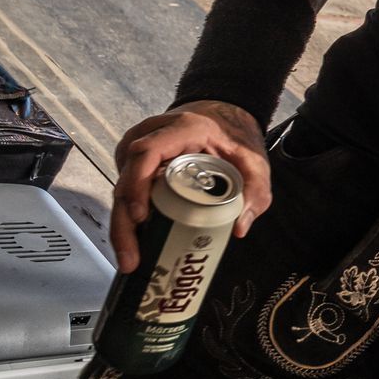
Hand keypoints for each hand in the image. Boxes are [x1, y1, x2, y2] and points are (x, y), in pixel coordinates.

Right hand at [110, 101, 269, 271]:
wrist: (223, 119)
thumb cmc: (234, 139)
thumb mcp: (254, 161)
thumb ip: (256, 191)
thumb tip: (240, 227)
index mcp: (182, 129)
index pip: (147, 152)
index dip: (137, 184)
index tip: (141, 216)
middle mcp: (152, 136)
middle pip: (127, 178)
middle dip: (125, 223)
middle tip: (132, 257)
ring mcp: (140, 150)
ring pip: (122, 189)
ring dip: (123, 226)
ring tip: (132, 258)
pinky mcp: (136, 165)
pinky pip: (127, 192)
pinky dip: (129, 219)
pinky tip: (137, 243)